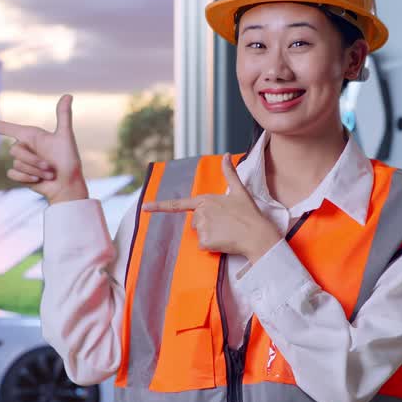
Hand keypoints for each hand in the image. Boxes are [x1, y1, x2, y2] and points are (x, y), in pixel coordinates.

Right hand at [0, 94, 88, 203]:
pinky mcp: (19, 175)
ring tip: (49, 174)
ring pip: (16, 164)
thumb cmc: (69, 161)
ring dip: (34, 171)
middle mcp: (23, 146)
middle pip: (14, 150)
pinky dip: (27, 178)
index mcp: (30, 135)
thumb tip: (68, 95)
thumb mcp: (65, 137)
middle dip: (34, 160)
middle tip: (50, 166)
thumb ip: (63, 116)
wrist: (67, 185)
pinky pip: (13, 174)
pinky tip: (38, 181)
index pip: (4, 128)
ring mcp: (21, 161)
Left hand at [141, 155, 281, 261]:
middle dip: (208, 224)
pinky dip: (213, 246)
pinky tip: (224, 241)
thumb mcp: (240, 191)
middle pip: (195, 222)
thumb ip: (230, 173)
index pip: (178, 204)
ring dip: (211, 235)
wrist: (257, 234)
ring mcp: (202, 227)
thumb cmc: (249, 213)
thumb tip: (227, 155)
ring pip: (200, 234)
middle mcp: (200, 212)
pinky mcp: (205, 241)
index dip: (159, 206)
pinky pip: (204, 246)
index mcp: (205, 200)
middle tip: (226, 224)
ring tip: (227, 231)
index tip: (143, 208)